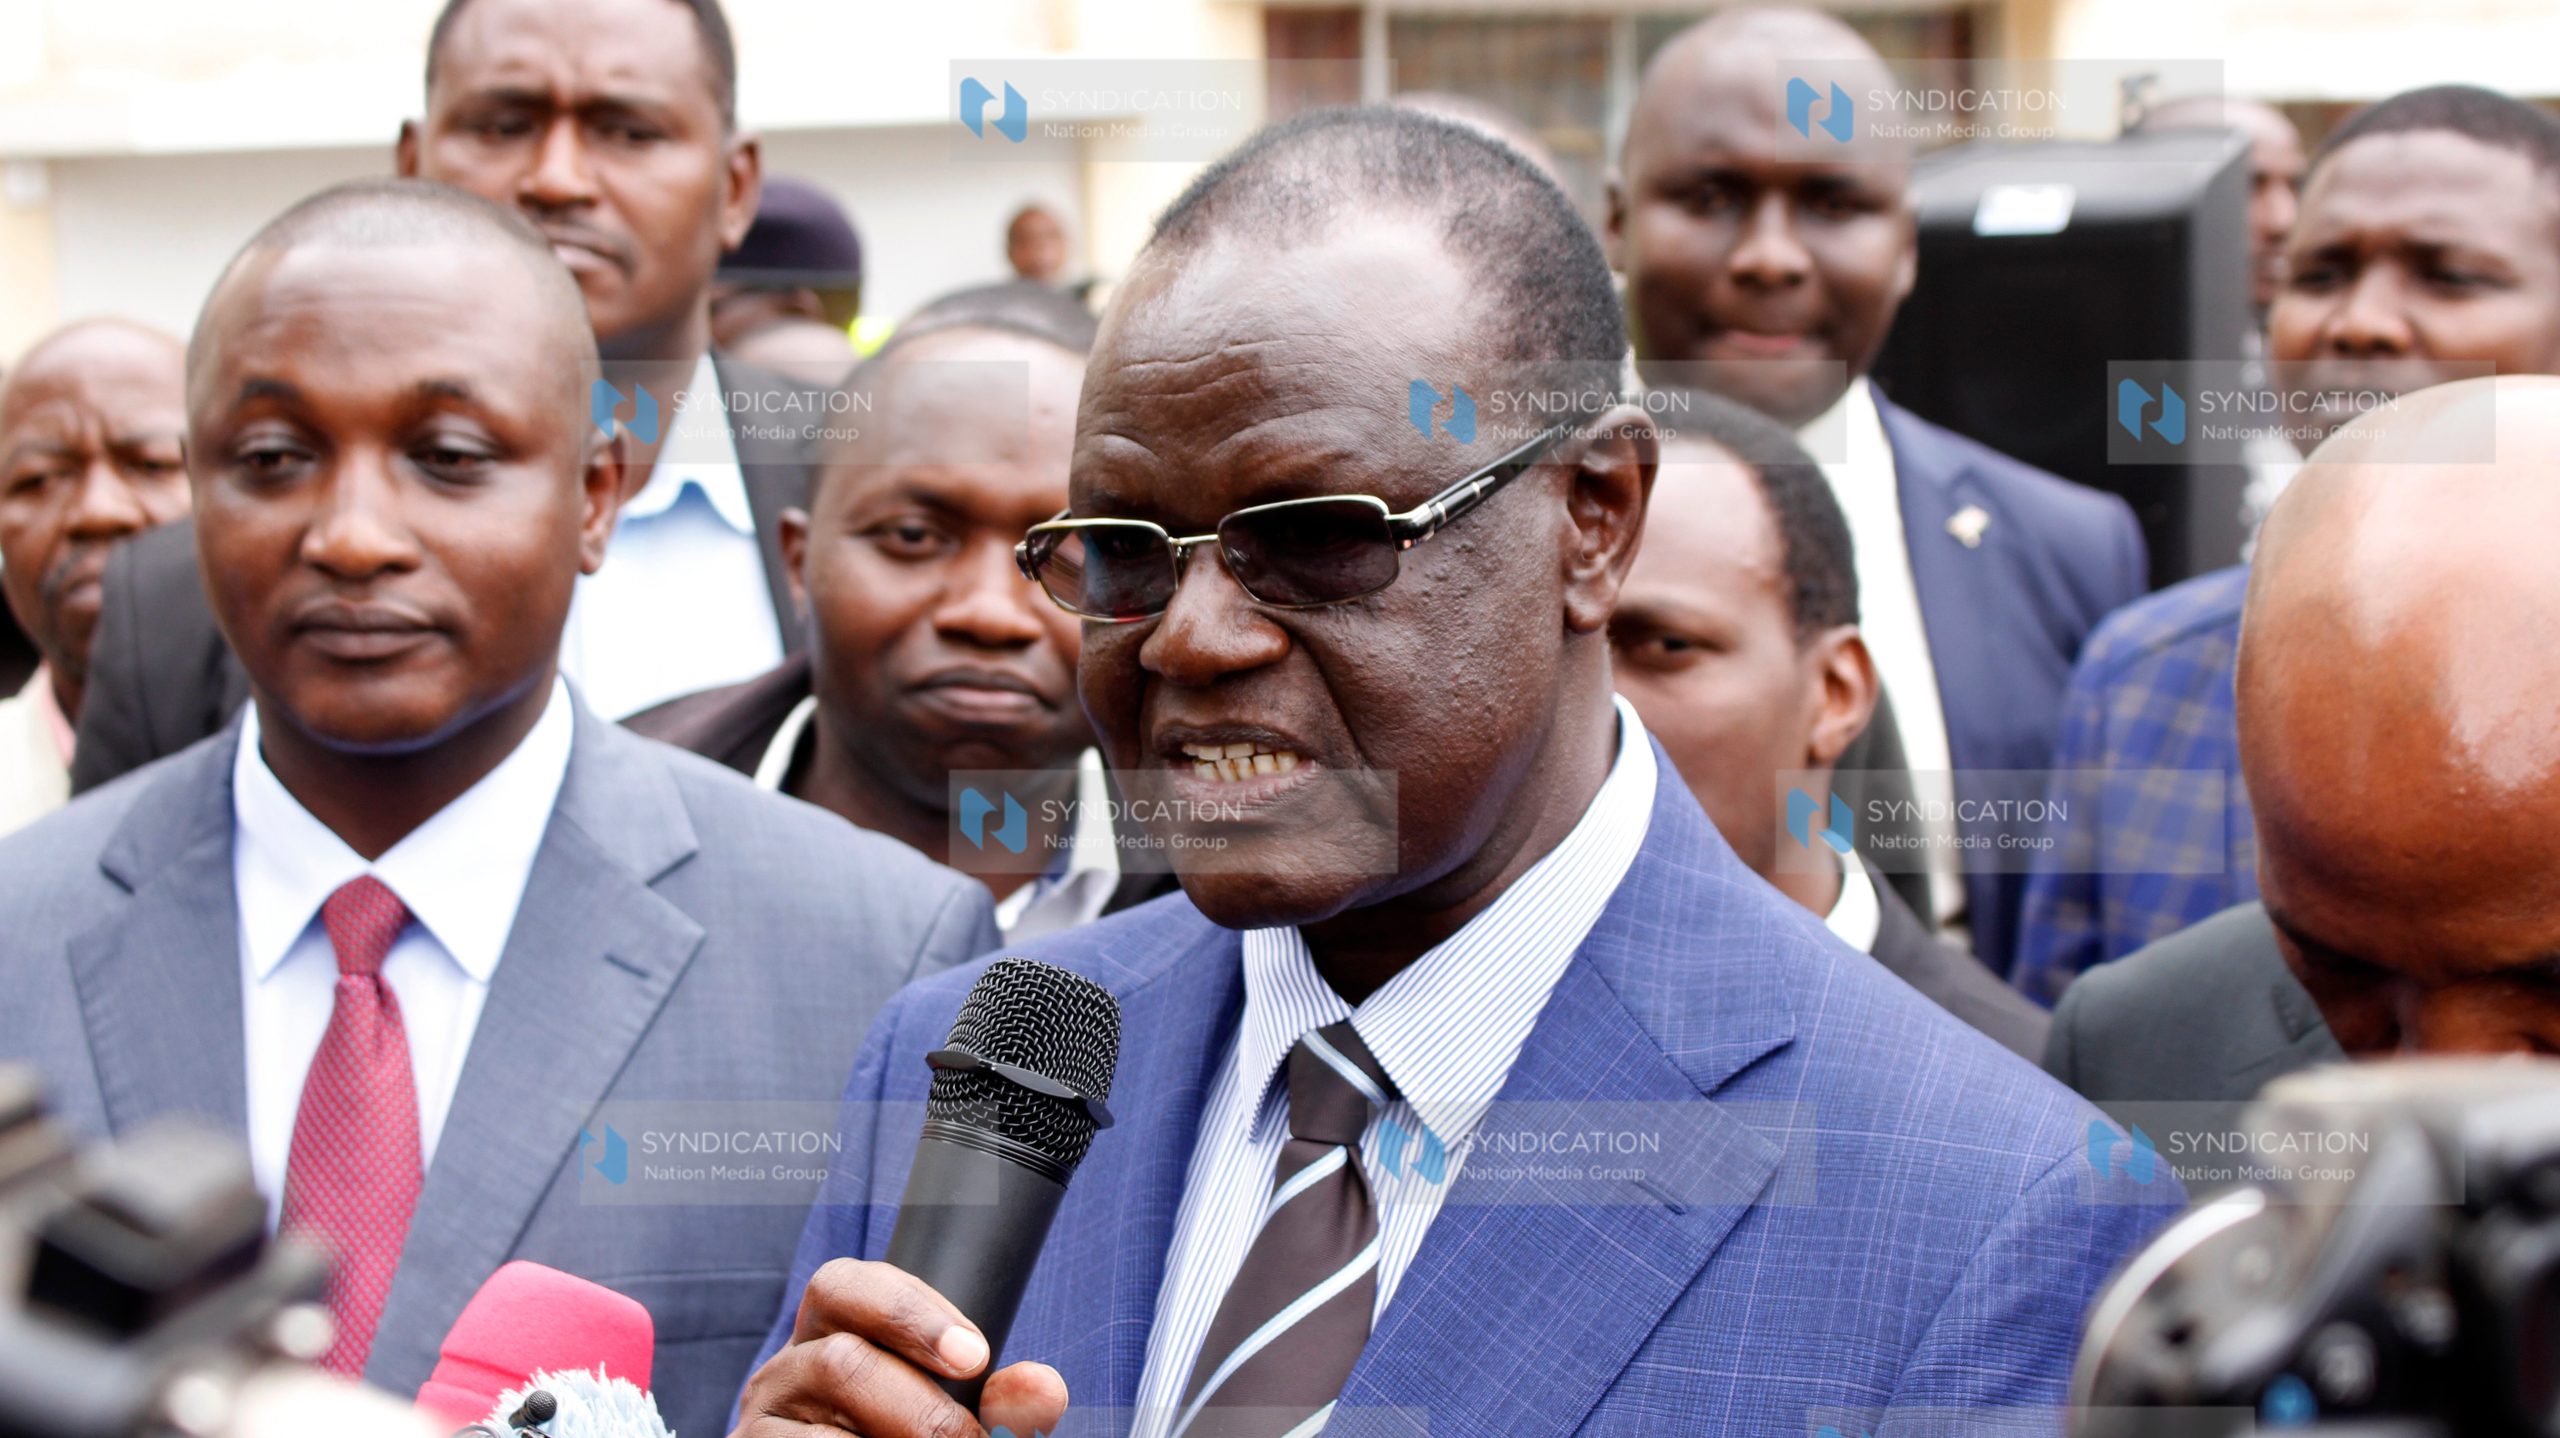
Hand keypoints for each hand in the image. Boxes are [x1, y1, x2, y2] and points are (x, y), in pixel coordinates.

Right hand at [732, 1259, 1069, 1437]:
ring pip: (829, 1428)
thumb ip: (999, 1399)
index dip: (911, 1311)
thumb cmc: (900, 1432)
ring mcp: (758, 1423)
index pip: (844, 1285)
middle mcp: (783, 1370)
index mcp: (830, 1331)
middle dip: (923, 1410)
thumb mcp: (952, 1410)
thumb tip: (1045, 1389)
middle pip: (843, 1361)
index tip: (975, 1356)